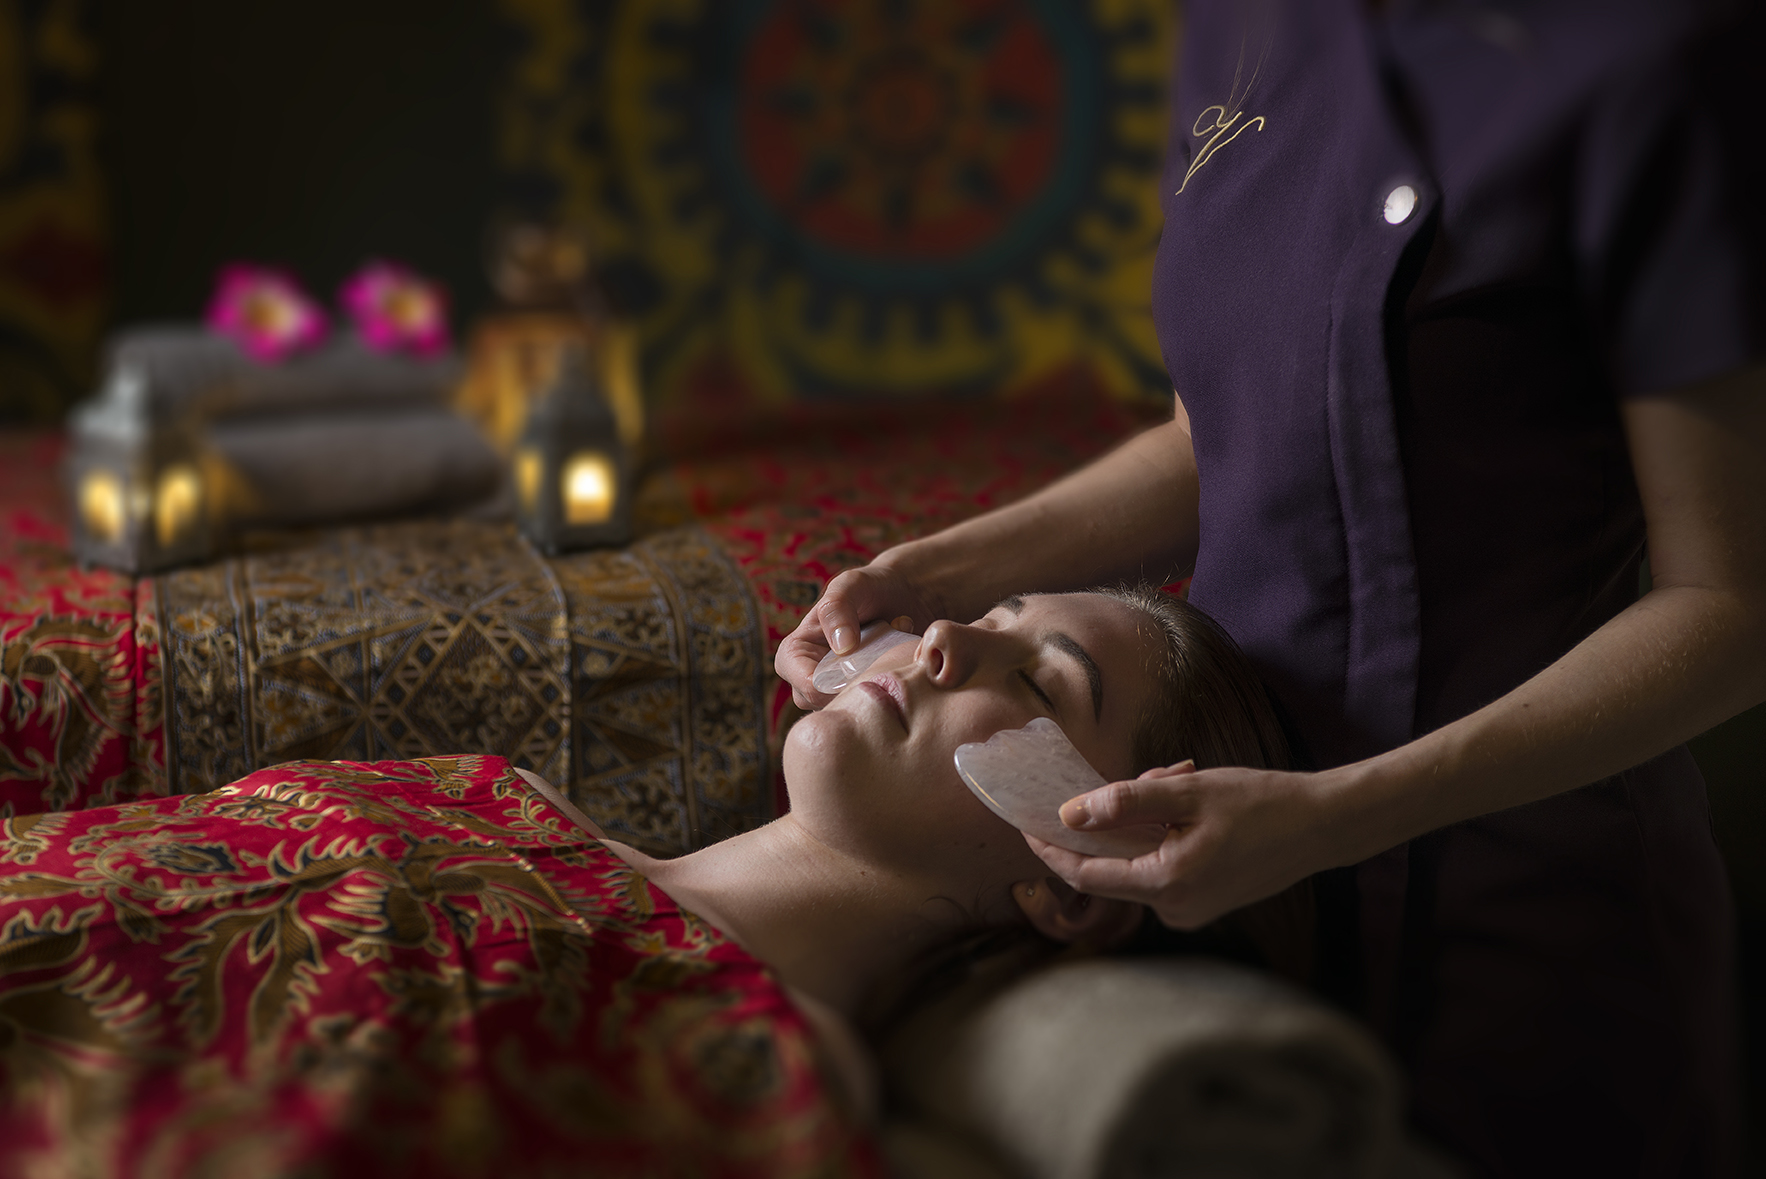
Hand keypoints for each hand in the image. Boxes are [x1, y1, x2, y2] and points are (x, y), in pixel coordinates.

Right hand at [774, 560, 942, 710]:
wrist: (902, 595)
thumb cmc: (867, 588)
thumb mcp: (849, 586)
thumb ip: (837, 610)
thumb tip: (841, 648)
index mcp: (794, 655)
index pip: (806, 686)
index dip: (837, 684)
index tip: (868, 666)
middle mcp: (811, 679)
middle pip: (828, 706)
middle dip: (862, 685)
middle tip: (887, 659)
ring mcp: (838, 691)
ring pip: (853, 710)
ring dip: (879, 685)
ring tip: (895, 654)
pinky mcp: (863, 697)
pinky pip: (875, 708)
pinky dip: (892, 689)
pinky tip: (904, 662)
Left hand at [1026, 761, 1342, 929]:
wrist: (1324, 827)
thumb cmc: (1263, 803)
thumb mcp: (1190, 791)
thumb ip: (1127, 802)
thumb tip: (1070, 814)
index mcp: (1166, 884)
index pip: (1084, 874)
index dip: (1048, 848)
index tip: (1023, 823)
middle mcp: (1174, 908)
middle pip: (1110, 866)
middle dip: (1109, 819)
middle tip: (1142, 776)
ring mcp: (1190, 911)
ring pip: (1137, 860)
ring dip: (1141, 820)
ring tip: (1178, 779)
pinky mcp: (1202, 902)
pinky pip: (1160, 867)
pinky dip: (1161, 833)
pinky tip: (1189, 801)